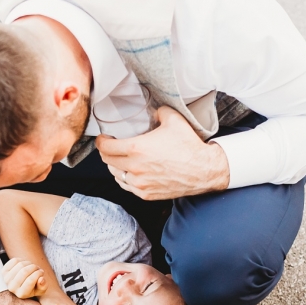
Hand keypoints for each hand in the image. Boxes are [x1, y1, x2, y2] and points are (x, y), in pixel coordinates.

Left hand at [3, 257, 46, 297]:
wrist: (22, 283)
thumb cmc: (34, 286)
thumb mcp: (41, 289)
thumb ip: (43, 286)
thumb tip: (41, 280)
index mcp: (22, 294)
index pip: (30, 280)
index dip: (38, 273)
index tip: (42, 272)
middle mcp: (12, 288)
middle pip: (24, 271)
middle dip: (34, 267)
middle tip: (38, 268)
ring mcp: (6, 279)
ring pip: (20, 265)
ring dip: (29, 263)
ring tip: (32, 266)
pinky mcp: (4, 271)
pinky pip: (14, 260)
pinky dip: (22, 260)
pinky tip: (25, 265)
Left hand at [95, 105, 229, 199]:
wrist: (204, 171)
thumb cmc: (189, 146)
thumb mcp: (173, 119)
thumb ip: (158, 111)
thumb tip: (152, 110)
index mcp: (137, 149)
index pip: (105, 147)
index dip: (100, 141)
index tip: (103, 138)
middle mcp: (135, 168)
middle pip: (107, 161)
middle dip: (106, 152)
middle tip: (110, 146)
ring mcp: (140, 183)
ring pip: (115, 175)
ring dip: (115, 166)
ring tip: (120, 159)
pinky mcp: (147, 194)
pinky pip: (127, 186)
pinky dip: (125, 178)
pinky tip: (130, 172)